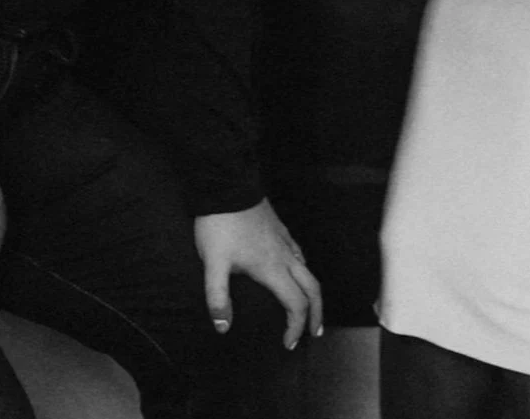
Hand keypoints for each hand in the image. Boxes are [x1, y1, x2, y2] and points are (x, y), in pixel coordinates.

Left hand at [193, 200, 321, 348]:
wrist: (227, 185)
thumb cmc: (221, 225)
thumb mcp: (213, 263)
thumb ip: (217, 297)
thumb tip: (223, 327)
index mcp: (272, 268)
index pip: (296, 304)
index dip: (296, 327)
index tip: (288, 343)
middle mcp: (285, 255)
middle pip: (313, 288)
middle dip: (316, 313)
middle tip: (314, 333)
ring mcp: (285, 240)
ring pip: (309, 270)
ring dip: (312, 293)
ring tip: (308, 308)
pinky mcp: (280, 229)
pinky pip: (300, 255)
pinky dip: (304, 273)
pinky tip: (295, 273)